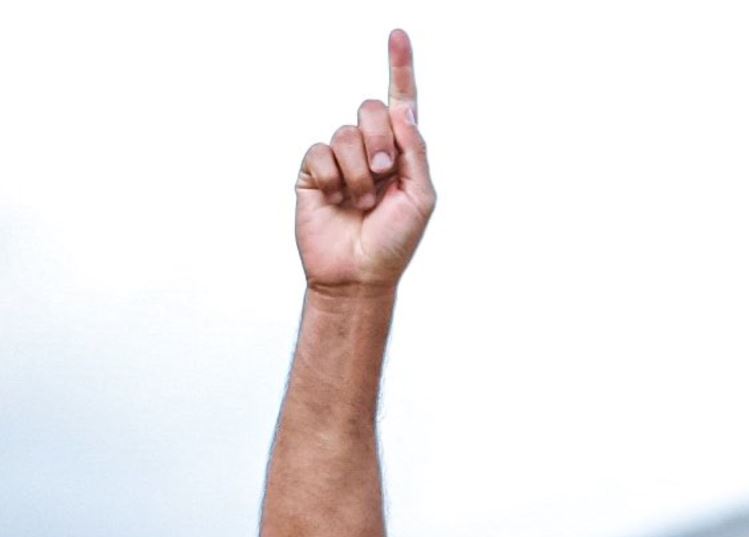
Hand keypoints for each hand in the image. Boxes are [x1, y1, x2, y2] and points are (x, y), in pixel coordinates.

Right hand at [294, 30, 435, 294]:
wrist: (358, 275)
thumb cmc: (394, 242)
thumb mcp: (421, 197)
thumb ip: (415, 152)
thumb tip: (404, 110)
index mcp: (402, 154)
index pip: (401, 104)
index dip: (400, 69)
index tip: (398, 35)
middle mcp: (371, 150)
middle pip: (372, 109)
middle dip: (381, 140)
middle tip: (383, 175)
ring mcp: (341, 159)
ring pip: (346, 131)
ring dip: (358, 170)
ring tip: (361, 201)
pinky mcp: (313, 170)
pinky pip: (321, 151)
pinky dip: (334, 177)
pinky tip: (337, 201)